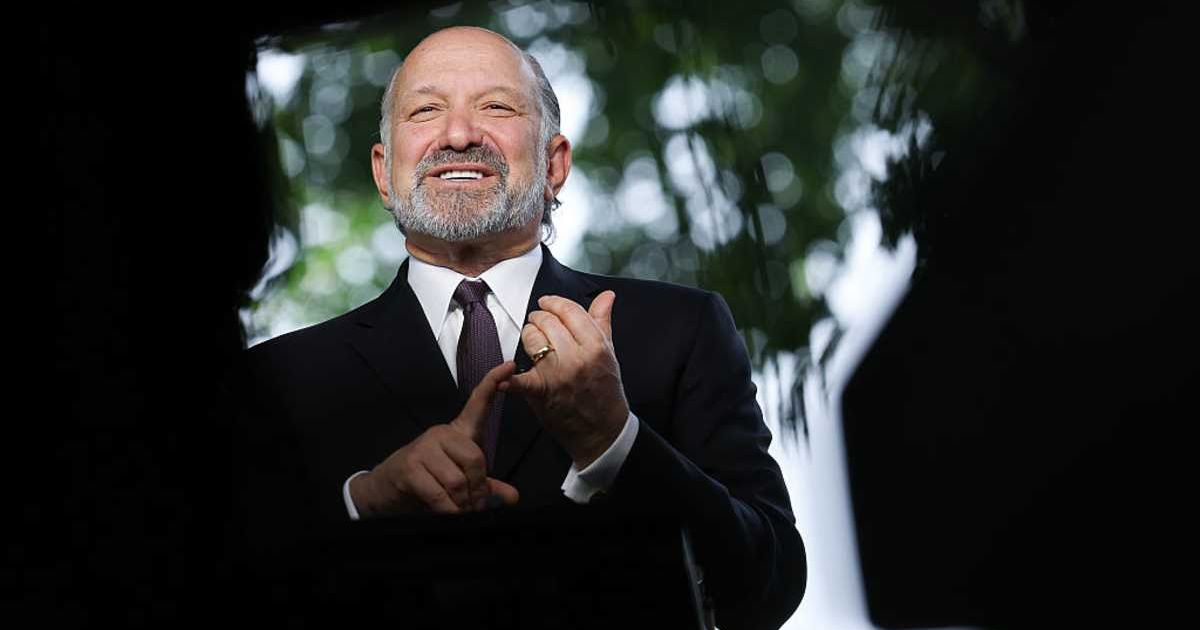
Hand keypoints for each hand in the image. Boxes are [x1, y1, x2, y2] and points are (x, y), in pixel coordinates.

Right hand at [350, 362, 519, 516]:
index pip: (478, 404)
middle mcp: (441, 434)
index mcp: (456, 432)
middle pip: (475, 459)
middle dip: (479, 489)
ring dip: (464, 504)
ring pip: (459, 481)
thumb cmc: (426, 481)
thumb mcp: (459, 481)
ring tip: (461, 512)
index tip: (510, 365)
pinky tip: (448, 514)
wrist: (384, 490)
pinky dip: (449, 511)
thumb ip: (485, 486)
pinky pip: (440, 495)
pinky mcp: (411, 469)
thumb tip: (513, 496)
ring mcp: (423, 449)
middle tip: (476, 506)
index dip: (493, 383)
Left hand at [500, 291, 628, 468]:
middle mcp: (577, 358)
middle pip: (547, 322)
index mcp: (596, 346)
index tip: (547, 303)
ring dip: (529, 336)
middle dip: (539, 318)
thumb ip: (603, 322)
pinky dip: (509, 380)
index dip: (553, 303)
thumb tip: (607, 296)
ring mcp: (558, 375)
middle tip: (539, 322)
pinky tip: (503, 379)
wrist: (602, 431)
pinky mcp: (542, 392)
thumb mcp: (609, 354)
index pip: (569, 311)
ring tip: (534, 341)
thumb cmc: (605, 391)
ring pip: (532, 339)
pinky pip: (520, 380)